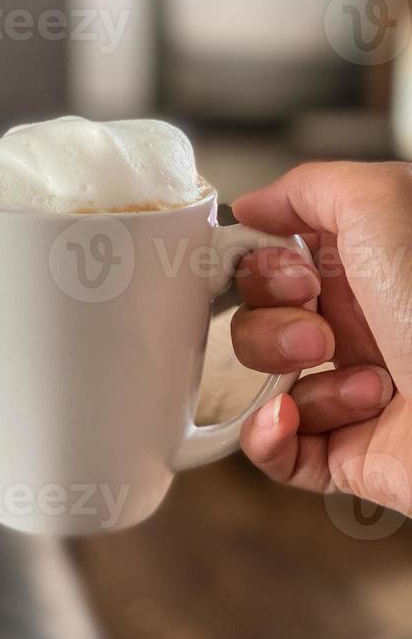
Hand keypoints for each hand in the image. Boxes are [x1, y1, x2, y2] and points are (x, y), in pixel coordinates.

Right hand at [231, 162, 411, 514]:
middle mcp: (357, 324)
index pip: (273, 260)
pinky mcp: (346, 451)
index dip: (262, 267)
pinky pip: (272, 448)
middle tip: (322, 330)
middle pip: (257, 317)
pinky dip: (267, 435)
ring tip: (362, 383)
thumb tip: (253, 207)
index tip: (290, 275)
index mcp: (364, 268)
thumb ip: (310, 187)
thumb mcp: (385, 204)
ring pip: (264, 380)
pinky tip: (290, 419)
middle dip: (272, 324)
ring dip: (291, 377)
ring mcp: (350, 388)